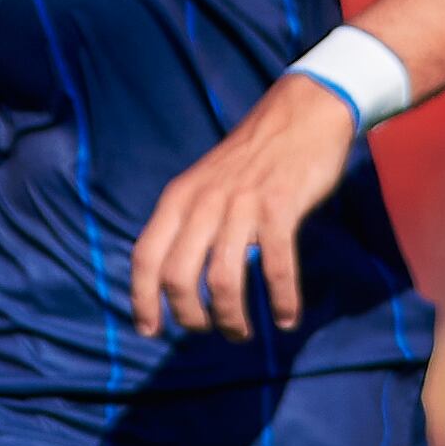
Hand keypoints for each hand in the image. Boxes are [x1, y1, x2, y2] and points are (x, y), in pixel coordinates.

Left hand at [129, 73, 362, 337]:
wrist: (302, 112)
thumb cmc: (254, 157)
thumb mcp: (206, 182)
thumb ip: (190, 221)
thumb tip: (178, 278)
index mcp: (180, 196)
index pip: (145, 255)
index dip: (142, 299)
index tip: (150, 331)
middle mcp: (203, 201)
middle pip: (178, 276)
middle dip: (190, 317)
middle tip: (209, 332)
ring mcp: (241, 204)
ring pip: (223, 279)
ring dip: (231, 318)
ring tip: (242, 333)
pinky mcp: (280, 207)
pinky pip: (275, 267)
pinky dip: (281, 300)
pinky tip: (286, 317)